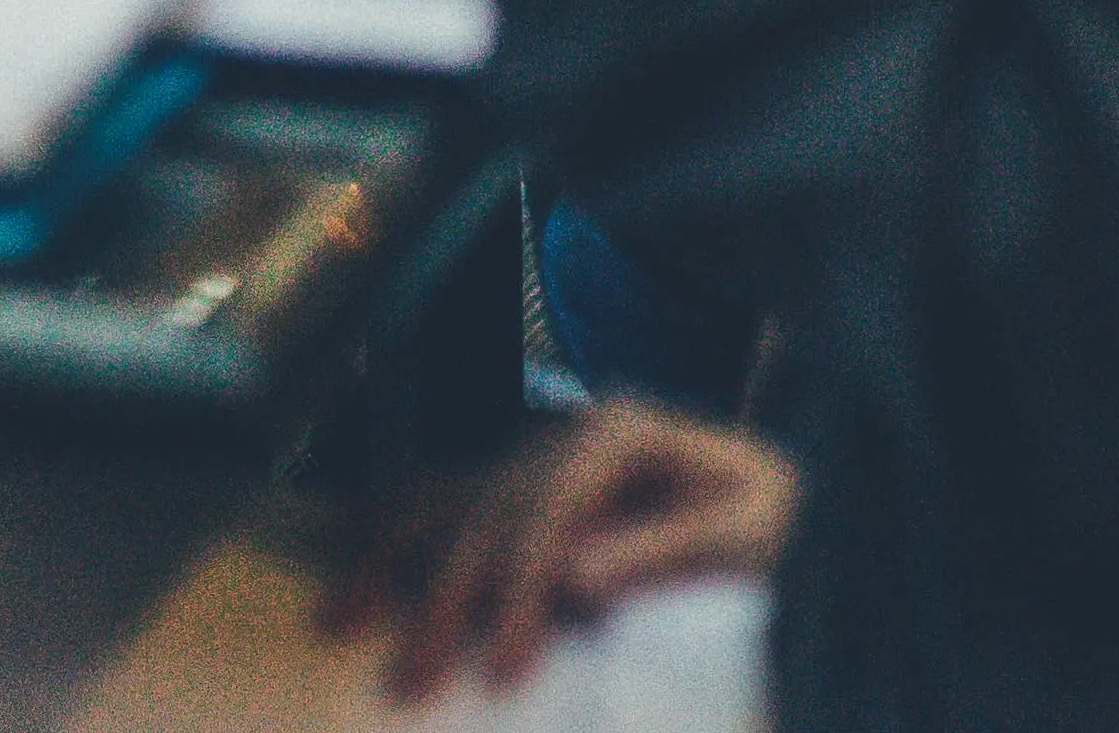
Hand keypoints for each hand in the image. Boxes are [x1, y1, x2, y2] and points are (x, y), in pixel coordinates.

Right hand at [333, 400, 798, 702]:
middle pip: (486, 515)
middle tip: (413, 683)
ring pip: (445, 501)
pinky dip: (388, 529)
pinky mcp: (520, 485)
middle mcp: (566, 436)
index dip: (518, 593)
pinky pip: (439, 497)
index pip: (549, 513)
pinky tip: (346, 567)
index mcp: (622, 434)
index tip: (501, 671)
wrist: (778, 501)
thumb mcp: (751, 532)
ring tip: (340, 623)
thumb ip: (668, 551)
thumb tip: (575, 577)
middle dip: (446, 602)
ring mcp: (536, 455)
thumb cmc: (775, 522)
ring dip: (390, 565)